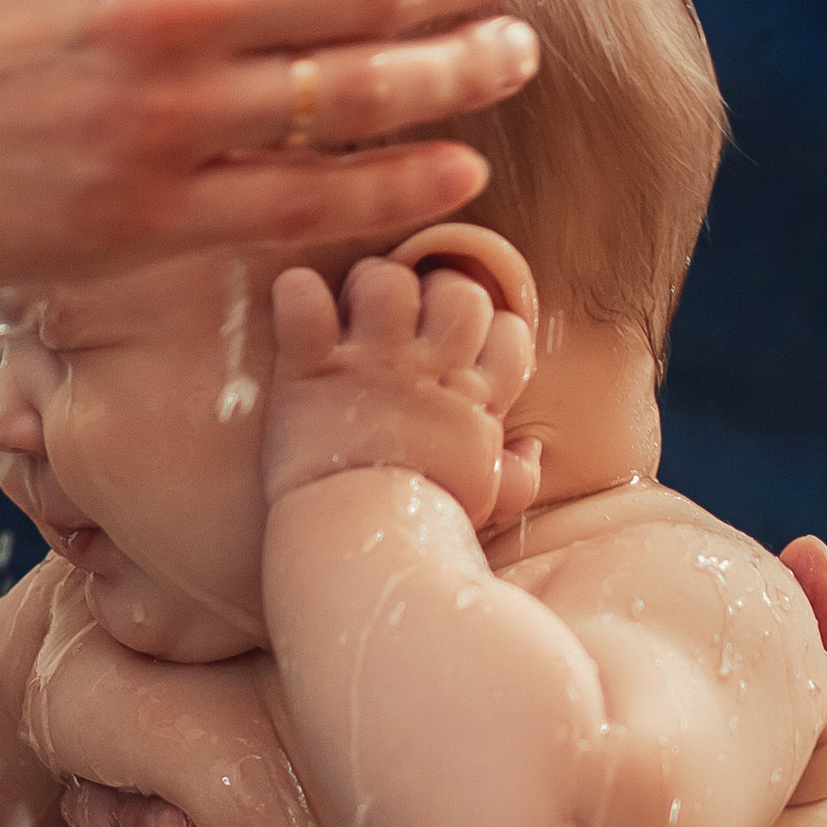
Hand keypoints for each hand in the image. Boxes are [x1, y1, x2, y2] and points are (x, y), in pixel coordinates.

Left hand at [264, 251, 533, 518]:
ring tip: (353, 312)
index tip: (458, 344)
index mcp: (474, 401)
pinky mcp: (313, 367)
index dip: (488, 326)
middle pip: (459, 292)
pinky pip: (304, 299)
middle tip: (403, 318)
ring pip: (388, 280)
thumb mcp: (482, 500)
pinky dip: (296, 294)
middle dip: (435, 291)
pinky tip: (298, 305)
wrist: (359, 546)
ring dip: (369, 285)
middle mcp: (430, 372)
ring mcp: (372, 364)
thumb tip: (530, 449)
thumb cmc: (421, 526)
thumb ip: (514, 474)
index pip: (508, 330)